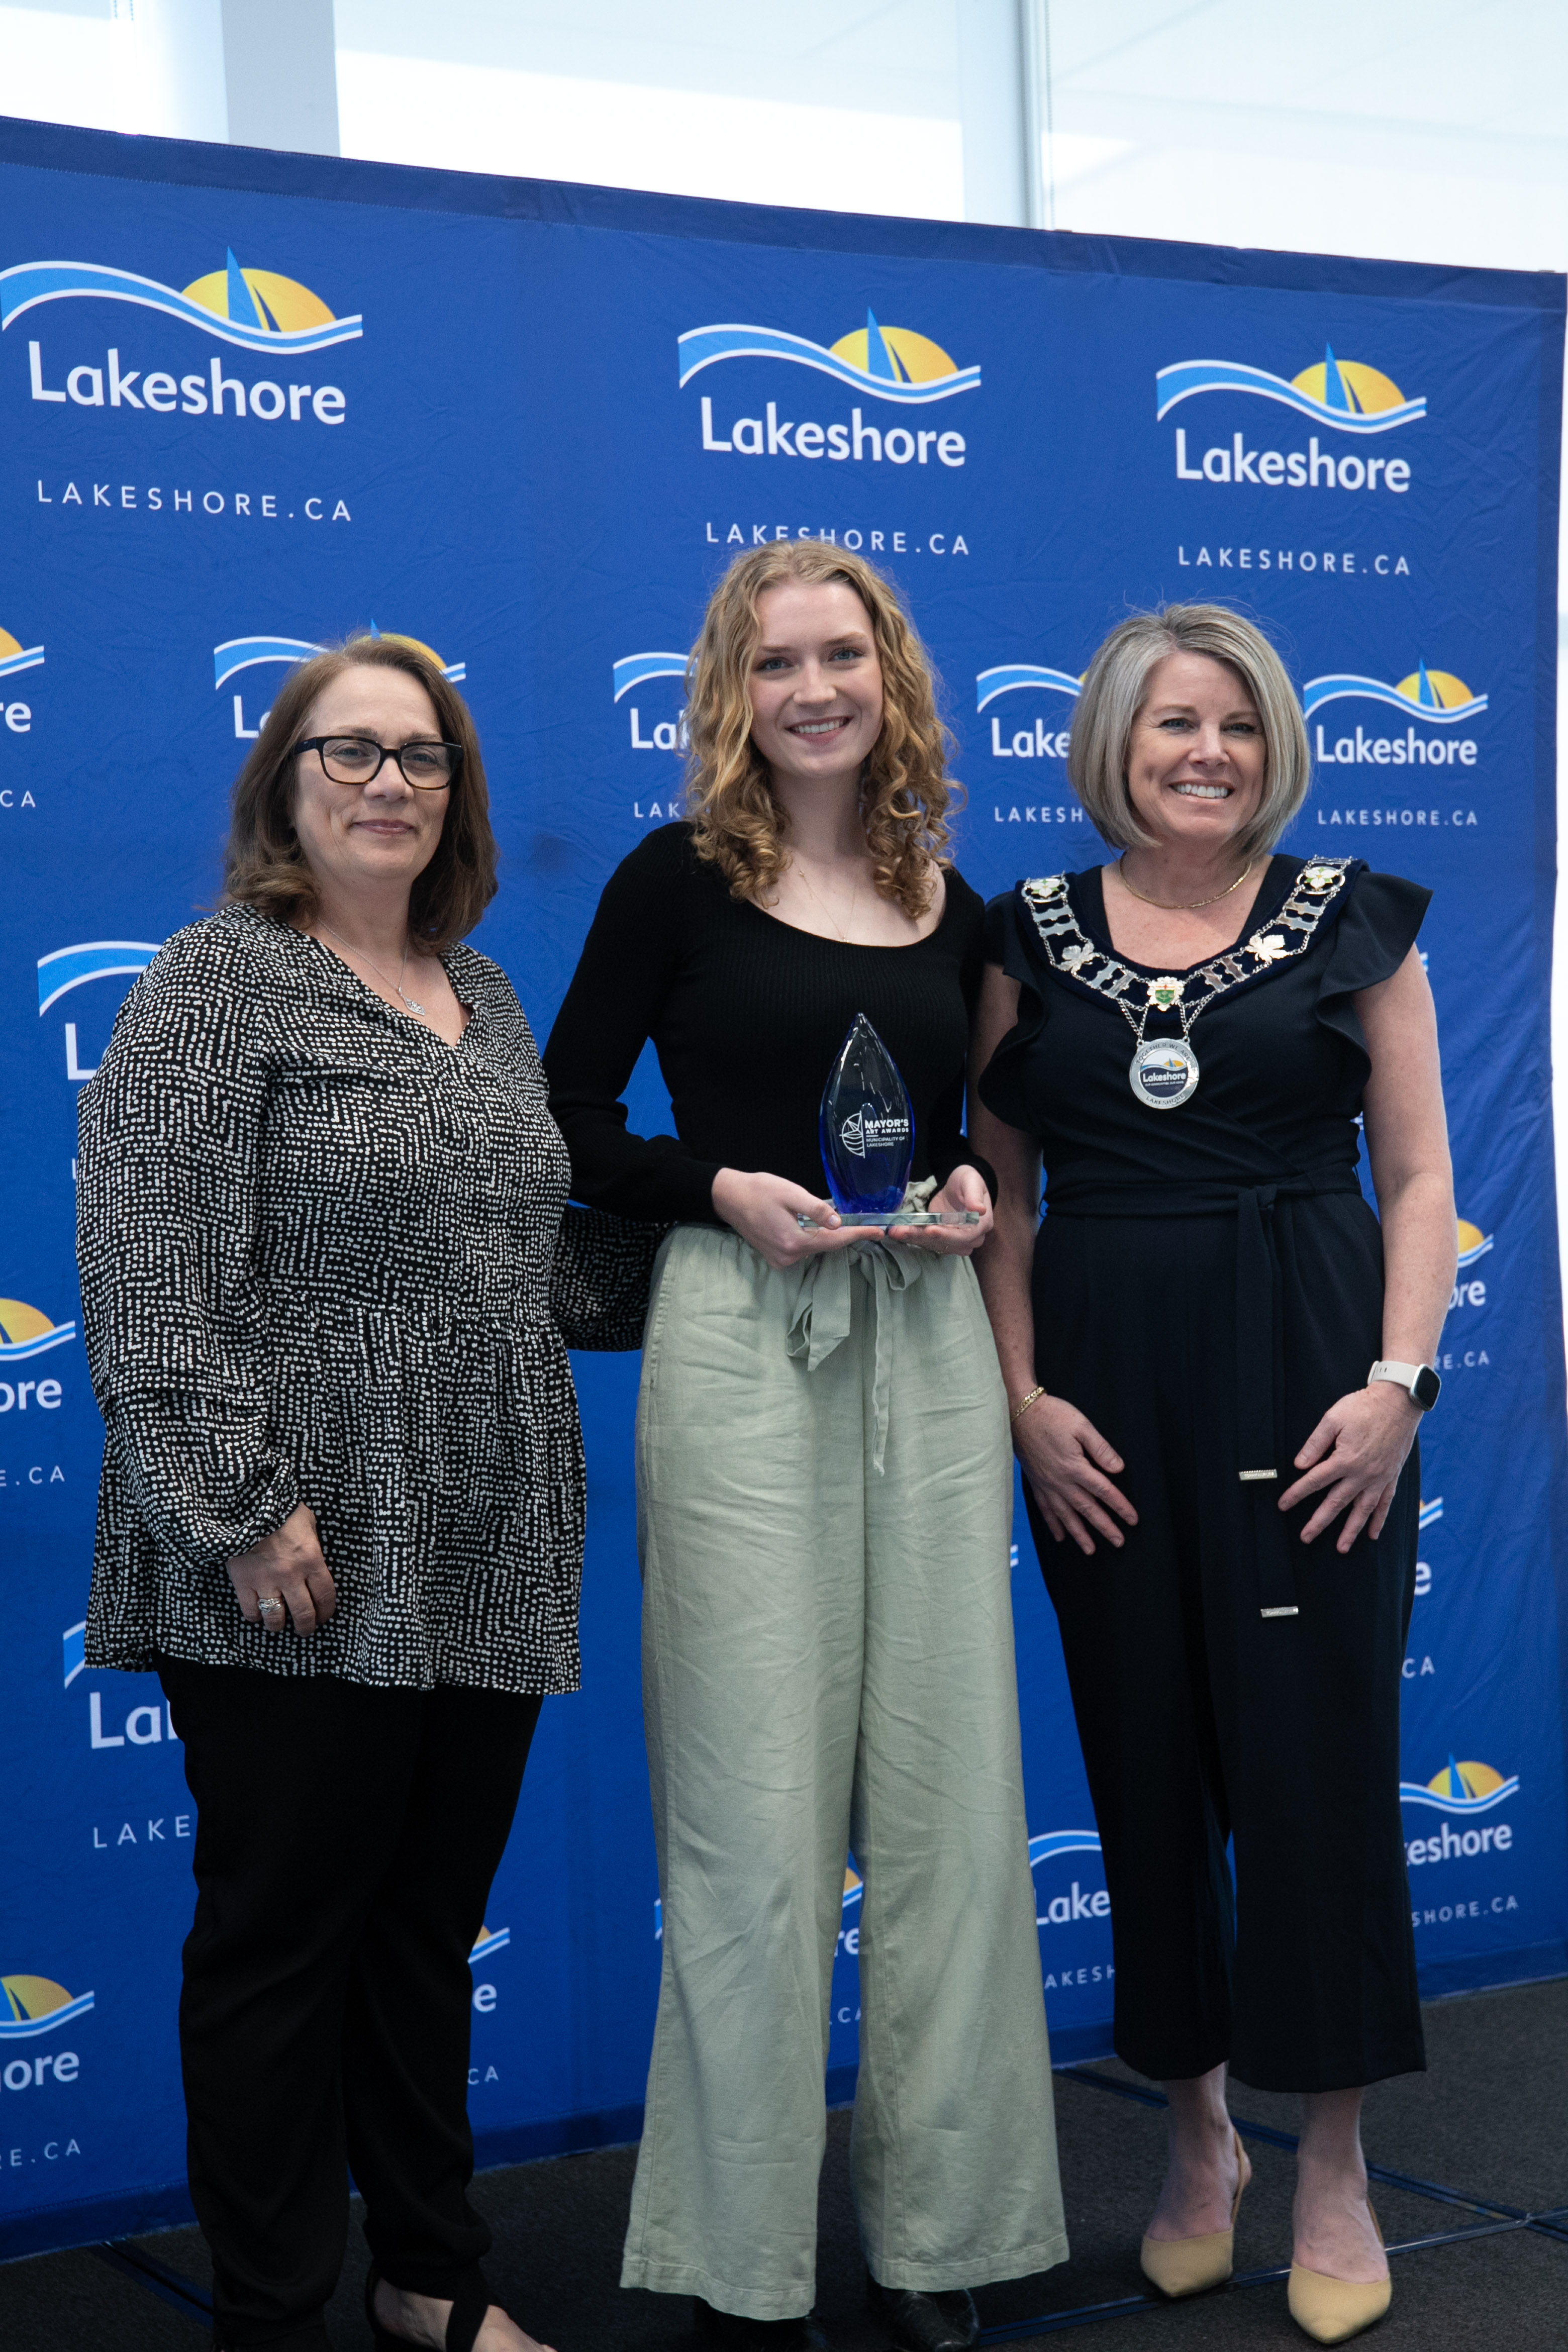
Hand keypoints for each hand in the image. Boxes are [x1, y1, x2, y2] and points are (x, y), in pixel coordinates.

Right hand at [228, 1502, 336, 1635]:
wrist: (247, 1503)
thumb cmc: (281, 1509)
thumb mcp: (308, 1522)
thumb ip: (312, 1543)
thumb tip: (314, 1559)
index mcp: (311, 1559)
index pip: (326, 1595)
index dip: (327, 1611)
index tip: (324, 1617)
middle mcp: (291, 1575)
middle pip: (304, 1613)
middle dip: (307, 1626)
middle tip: (306, 1630)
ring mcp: (266, 1581)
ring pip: (276, 1618)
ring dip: (279, 1625)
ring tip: (280, 1625)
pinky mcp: (243, 1582)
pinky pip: (250, 1610)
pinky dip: (254, 1616)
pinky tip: (258, 1614)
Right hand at [711, 1168, 860, 1270]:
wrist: (728, 1197)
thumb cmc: (759, 1190)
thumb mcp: (791, 1193)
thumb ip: (816, 1209)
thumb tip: (839, 1223)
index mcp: (794, 1241)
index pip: (835, 1240)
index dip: (858, 1234)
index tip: (879, 1231)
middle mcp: (788, 1256)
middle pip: (826, 1246)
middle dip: (846, 1234)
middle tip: (867, 1224)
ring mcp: (781, 1260)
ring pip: (815, 1248)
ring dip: (827, 1235)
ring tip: (843, 1223)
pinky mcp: (775, 1257)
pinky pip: (802, 1249)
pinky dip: (812, 1238)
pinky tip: (816, 1227)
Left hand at [886, 1162, 994, 1254]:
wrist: (960, 1186)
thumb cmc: (968, 1181)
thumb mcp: (972, 1181)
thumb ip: (974, 1195)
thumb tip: (980, 1210)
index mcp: (981, 1225)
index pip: (965, 1235)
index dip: (947, 1234)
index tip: (930, 1229)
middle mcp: (970, 1238)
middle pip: (946, 1243)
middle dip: (922, 1237)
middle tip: (901, 1231)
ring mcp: (955, 1242)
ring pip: (933, 1244)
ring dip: (913, 1238)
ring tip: (895, 1231)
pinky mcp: (942, 1240)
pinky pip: (927, 1242)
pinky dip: (912, 1237)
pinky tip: (898, 1231)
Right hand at [1013, 1393, 1137, 1555]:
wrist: (1019, 1412)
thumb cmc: (1052, 1416)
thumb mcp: (1081, 1425)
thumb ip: (1101, 1448)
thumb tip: (1118, 1468)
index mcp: (1075, 1466)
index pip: (1104, 1491)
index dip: (1120, 1506)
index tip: (1132, 1520)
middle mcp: (1061, 1481)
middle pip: (1087, 1508)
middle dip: (1104, 1527)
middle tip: (1118, 1542)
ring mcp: (1047, 1484)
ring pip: (1066, 1515)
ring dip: (1079, 1534)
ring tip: (1090, 1550)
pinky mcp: (1036, 1483)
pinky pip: (1045, 1509)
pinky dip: (1053, 1524)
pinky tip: (1060, 1536)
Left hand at [1277, 1383, 1420, 1549]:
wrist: (1398, 1402)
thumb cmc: (1363, 1407)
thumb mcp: (1333, 1418)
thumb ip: (1315, 1443)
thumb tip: (1299, 1465)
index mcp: (1344, 1459)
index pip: (1314, 1481)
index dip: (1297, 1494)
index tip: (1283, 1505)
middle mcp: (1362, 1474)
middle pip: (1336, 1503)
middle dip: (1319, 1522)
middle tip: (1306, 1537)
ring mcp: (1379, 1478)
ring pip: (1362, 1510)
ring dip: (1350, 1531)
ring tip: (1341, 1548)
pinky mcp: (1392, 1477)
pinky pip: (1385, 1504)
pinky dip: (1379, 1520)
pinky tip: (1373, 1534)